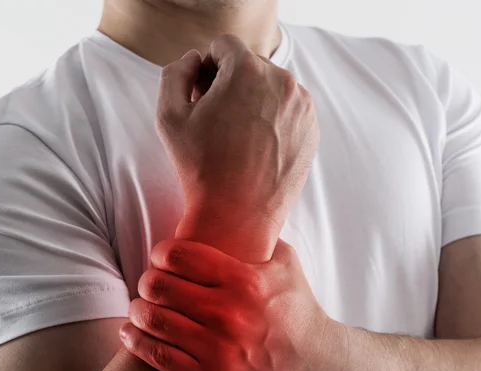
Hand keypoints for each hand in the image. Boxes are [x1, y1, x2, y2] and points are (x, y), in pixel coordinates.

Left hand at [119, 237, 348, 370]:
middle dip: (148, 281)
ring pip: (153, 320)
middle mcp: (230, 314)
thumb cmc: (297, 310)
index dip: (161, 254)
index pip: (179, 256)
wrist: (317, 367)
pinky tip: (132, 333)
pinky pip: (158, 357)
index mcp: (245, 280)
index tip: (161, 259)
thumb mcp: (285, 264)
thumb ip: (256, 237)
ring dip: (138, 310)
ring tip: (140, 307)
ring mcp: (219, 350)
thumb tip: (226, 208)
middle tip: (150, 284)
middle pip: (160, 286)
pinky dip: (137, 342)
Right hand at [155, 35, 318, 262]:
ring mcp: (301, 105)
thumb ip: (175, 73)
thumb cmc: (201, 168)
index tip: (202, 97)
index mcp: (247, 71)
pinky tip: (256, 147)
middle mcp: (281, 81)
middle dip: (231, 82)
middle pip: (250, 64)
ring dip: (253, 99)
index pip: (224, 45)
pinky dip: (273, 119)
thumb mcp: (169, 117)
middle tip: (217, 119)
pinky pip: (288, 108)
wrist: (239, 216)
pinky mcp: (312, 127)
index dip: (207, 68)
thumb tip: (194, 59)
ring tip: (236, 136)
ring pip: (271, 85)